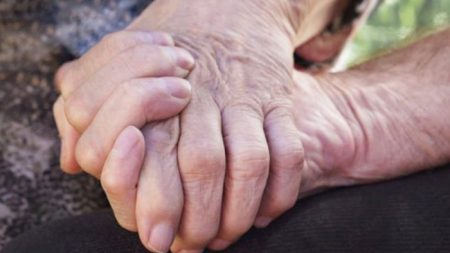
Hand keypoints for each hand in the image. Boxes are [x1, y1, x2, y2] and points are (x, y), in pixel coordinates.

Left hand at [60, 0, 343, 251]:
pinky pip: (289, 151)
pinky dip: (280, 190)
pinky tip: (263, 214)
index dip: (154, 201)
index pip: (151, 151)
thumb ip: (83, 109)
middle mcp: (202, 95)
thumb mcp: (111, 65)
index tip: (157, 238)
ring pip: (250, 161)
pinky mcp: (278, 100)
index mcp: (153, 88)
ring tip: (226, 236)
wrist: (226, 9)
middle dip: (199, 216)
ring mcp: (244, 96)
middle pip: (202, 164)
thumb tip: (73, 161)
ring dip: (239, 209)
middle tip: (192, 245)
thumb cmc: (163, 47)